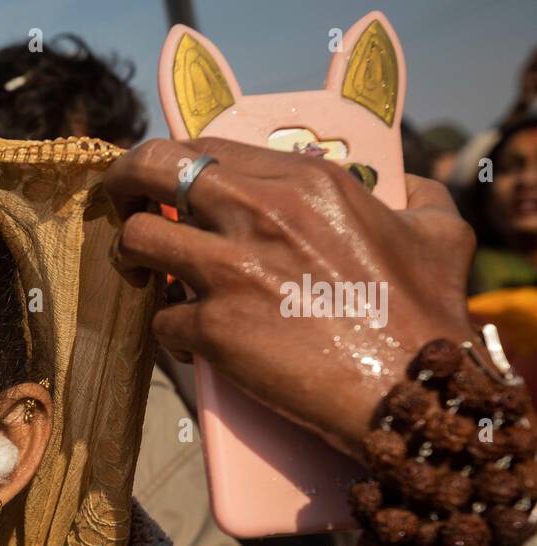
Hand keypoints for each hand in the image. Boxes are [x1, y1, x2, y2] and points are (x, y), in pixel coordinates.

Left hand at [102, 137, 476, 458]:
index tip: (164, 177)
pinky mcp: (213, 328)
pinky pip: (161, 320)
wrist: (410, 388)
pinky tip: (192, 342)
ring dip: (134, 258)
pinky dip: (171, 332)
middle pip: (153, 169)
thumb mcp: (438, 232)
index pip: (206, 144)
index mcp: (305, 180)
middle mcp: (260, 212)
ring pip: (138, 240)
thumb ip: (415, 195)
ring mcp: (230, 270)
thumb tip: (408, 185)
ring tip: (147, 275)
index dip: (172, 159)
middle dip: (124, 183)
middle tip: (120, 204)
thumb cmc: (425, 314)